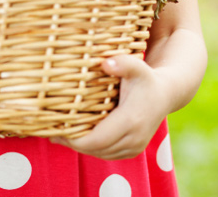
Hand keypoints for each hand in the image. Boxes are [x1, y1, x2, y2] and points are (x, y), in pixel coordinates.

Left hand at [50, 56, 166, 159]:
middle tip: (51, 132)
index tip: (57, 129)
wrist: (165, 94)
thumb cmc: (145, 78)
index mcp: (130, 121)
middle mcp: (134, 138)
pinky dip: (92, 148)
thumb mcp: (136, 66)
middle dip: (72, 143)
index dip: (75, 139)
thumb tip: (105, 63)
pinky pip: (108, 154)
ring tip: (60, 134)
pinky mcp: (133, 150)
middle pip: (96, 149)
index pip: (96, 140)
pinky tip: (78, 137)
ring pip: (101, 154)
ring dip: (81, 147)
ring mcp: (134, 147)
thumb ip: (122, 63)